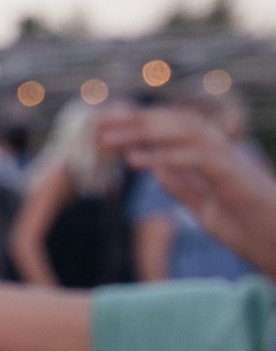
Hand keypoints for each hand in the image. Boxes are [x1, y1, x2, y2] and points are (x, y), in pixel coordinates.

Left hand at [98, 107, 275, 252]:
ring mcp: (231, 164)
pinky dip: (165, 156)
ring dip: (144, 132)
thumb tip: (156, 168)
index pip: (175, 130)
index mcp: (214, 159)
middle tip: (96, 121)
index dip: (141, 122)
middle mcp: (224, 154)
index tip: (106, 122)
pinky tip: (135, 160)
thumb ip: (184, 187)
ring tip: (107, 138)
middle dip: (135, 119)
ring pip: (186, 133)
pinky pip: (198, 160)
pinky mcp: (236, 181)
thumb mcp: (207, 209)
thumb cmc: (254, 231)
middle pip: (177, 123)